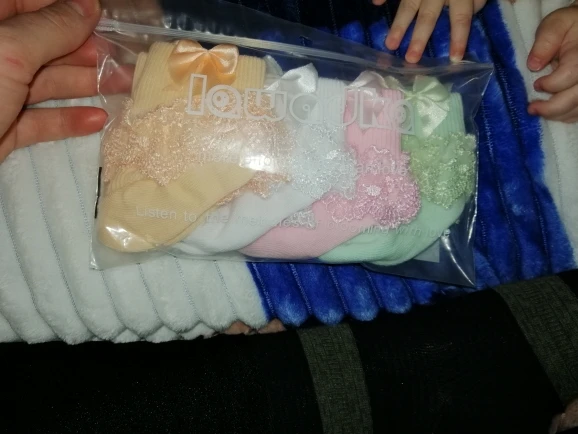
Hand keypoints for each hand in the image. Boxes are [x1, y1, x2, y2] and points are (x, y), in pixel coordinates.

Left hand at [0, 0, 105, 162]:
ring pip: (46, 82)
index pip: (29, 2)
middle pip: (44, 42)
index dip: (66, 8)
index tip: (102, 18)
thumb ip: (50, 27)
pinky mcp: (1, 128)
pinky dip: (68, 120)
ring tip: (123, 88)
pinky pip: (40, 119)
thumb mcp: (7, 52)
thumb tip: (87, 6)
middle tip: (121, 60)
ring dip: (86, 85)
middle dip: (84, 51)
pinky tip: (95, 121)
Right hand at [372, 0, 487, 62]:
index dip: (458, 37)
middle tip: (411, 59)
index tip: (454, 58)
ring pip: (408, 5)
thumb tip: (485, 6)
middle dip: (419, 38)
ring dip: (398, 25)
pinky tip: (375, 3)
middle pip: (428, 16)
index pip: (461, 17)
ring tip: (389, 45)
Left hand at [527, 4, 577, 122]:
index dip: (551, 84)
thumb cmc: (569, 28)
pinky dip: (565, 115)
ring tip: (539, 110)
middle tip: (532, 109)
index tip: (537, 85)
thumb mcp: (556, 25)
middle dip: (552, 108)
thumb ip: (545, 41)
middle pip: (577, 97)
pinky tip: (553, 112)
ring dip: (557, 114)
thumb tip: (533, 65)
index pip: (571, 74)